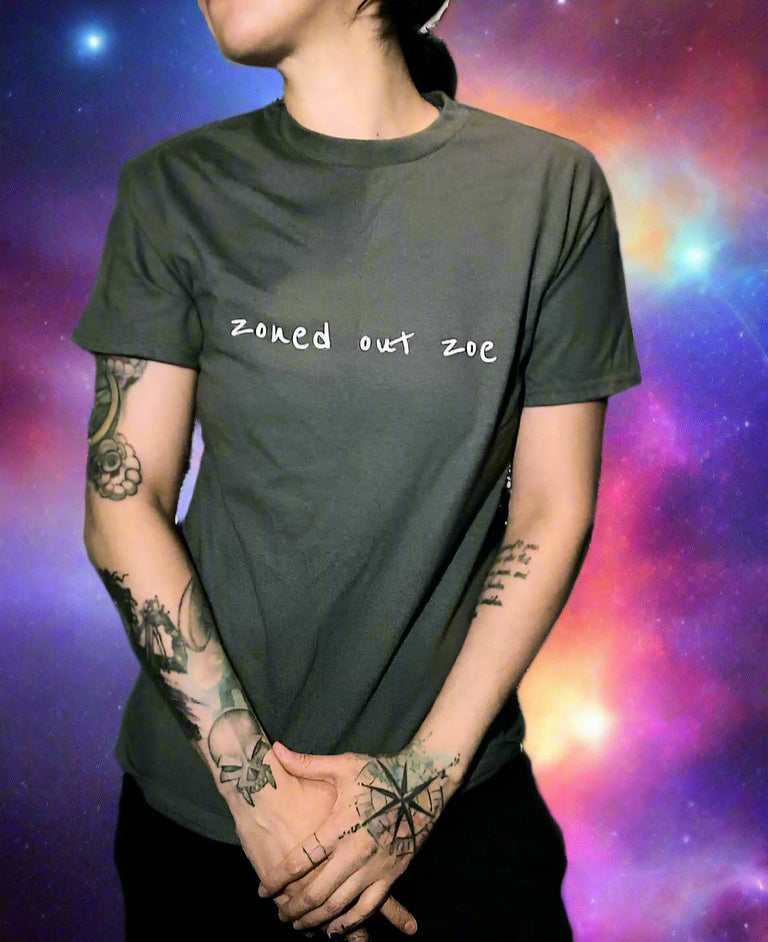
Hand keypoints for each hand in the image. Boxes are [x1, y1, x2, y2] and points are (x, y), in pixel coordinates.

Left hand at [258, 740, 459, 935]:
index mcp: (339, 826)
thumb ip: (307, 764)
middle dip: (294, 908)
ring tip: (300, 925)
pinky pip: (368, 907)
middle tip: (279, 915)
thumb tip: (274, 749)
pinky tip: (335, 929)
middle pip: (316, 891)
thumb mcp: (344, 766)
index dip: (277, 879)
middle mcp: (355, 851)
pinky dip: (350, 923)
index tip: (262, 890)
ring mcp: (375, 866)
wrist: (424, 783)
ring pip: (340, 904)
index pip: (300, 860)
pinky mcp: (392, 874)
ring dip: (316, 919)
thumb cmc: (381, 773)